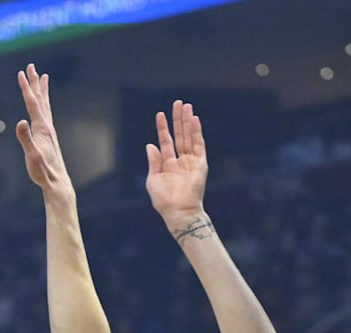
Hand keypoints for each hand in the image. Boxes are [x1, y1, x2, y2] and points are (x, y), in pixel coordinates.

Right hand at [15, 64, 71, 192]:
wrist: (56, 182)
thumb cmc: (43, 171)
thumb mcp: (31, 156)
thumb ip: (26, 138)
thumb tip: (20, 121)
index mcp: (42, 128)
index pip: (32, 103)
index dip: (26, 88)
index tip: (21, 73)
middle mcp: (47, 126)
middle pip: (41, 99)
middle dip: (35, 82)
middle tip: (31, 66)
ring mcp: (49, 131)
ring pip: (45, 105)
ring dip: (42, 90)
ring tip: (43, 77)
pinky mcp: (49, 137)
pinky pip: (46, 114)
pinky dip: (44, 104)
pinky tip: (43, 105)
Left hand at [145, 101, 207, 227]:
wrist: (178, 211)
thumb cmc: (164, 200)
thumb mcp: (153, 179)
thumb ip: (154, 161)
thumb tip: (150, 145)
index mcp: (167, 164)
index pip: (166, 141)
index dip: (163, 128)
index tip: (160, 114)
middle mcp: (180, 160)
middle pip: (179, 135)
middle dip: (178, 119)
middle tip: (178, 103)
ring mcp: (191, 161)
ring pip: (189, 137)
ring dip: (188, 122)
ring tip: (186, 106)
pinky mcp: (200, 164)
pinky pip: (198, 145)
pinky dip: (196, 132)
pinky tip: (194, 120)